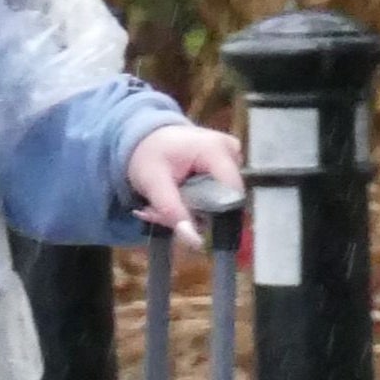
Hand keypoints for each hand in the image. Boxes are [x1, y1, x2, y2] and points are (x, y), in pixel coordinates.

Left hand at [123, 121, 244, 244]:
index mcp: (215, 150)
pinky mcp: (230, 163)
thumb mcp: (153, 184)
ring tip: (169, 201)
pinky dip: (198, 200)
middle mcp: (231, 151)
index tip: (185, 224)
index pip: (231, 196)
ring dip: (194, 209)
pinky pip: (220, 193)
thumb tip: (196, 243)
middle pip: (225, 200)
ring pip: (222, 200)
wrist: (147, 136)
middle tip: (163, 212)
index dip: (212, 217)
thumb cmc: (148, 154)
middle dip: (194, 213)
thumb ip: (174, 213)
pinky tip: (181, 193)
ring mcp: (233, 156)